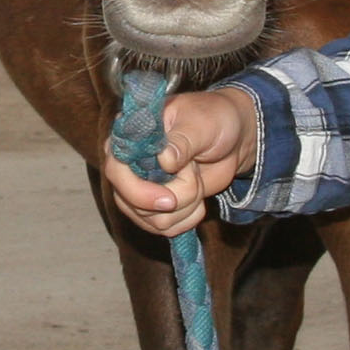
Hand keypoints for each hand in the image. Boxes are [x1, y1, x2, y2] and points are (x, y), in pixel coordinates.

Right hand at [103, 88, 259, 236]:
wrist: (233, 139)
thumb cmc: (213, 120)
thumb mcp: (201, 125)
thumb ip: (182, 141)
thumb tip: (165, 160)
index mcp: (132, 137)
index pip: (116, 171)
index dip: (138, 191)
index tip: (170, 200)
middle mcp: (130, 166)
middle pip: (132, 203)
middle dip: (174, 199)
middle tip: (196, 180)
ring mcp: (142, 189)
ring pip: (153, 220)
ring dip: (186, 205)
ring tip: (198, 178)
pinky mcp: (157, 207)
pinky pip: (166, 228)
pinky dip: (189, 218)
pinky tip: (199, 199)